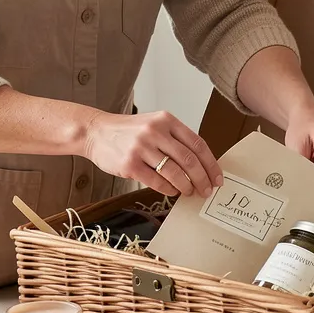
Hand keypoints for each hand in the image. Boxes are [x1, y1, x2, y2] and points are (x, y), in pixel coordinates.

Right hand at [82, 111, 222, 196]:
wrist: (96, 132)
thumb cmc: (129, 131)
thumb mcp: (154, 124)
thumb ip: (176, 139)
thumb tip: (201, 164)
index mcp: (166, 120)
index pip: (197, 144)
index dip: (211, 164)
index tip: (217, 178)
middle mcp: (155, 131)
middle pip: (189, 160)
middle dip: (202, 179)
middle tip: (207, 191)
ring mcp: (141, 148)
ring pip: (174, 172)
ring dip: (186, 186)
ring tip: (189, 192)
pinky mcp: (129, 164)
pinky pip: (156, 181)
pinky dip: (168, 189)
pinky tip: (172, 191)